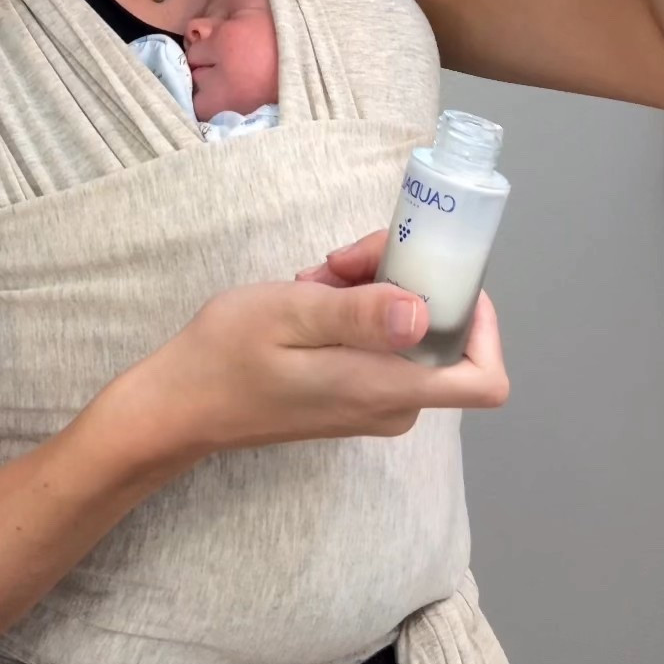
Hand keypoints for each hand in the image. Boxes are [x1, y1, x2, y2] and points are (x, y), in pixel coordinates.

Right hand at [132, 234, 508, 461]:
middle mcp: (392, 404)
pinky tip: (310, 294)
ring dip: (372, 290)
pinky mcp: (351, 395)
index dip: (483, 324)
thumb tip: (423, 312)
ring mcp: (372, 403)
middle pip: (440, 335)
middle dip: (407, 282)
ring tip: (316, 277)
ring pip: (406, 332)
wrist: (180, 404)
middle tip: (344, 258)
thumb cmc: (227, 355)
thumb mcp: (290, 315)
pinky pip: (379, 344)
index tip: (441, 274)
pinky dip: (356, 310)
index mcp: (386, 388)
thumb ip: (359, 314)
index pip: (483, 380)